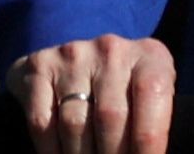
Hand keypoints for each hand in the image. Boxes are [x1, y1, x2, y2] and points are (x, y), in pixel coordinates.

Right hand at [5, 34, 174, 153]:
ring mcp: (72, 55)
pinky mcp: (39, 66)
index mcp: (148, 57)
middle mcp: (110, 50)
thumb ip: (153, 126)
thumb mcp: (152, 102)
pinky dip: (51, 151)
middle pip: (110, 115)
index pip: (151, 92)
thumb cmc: (128, 96)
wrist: (83, 64)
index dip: (148, 141)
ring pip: (75, 123)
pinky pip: (42, 122)